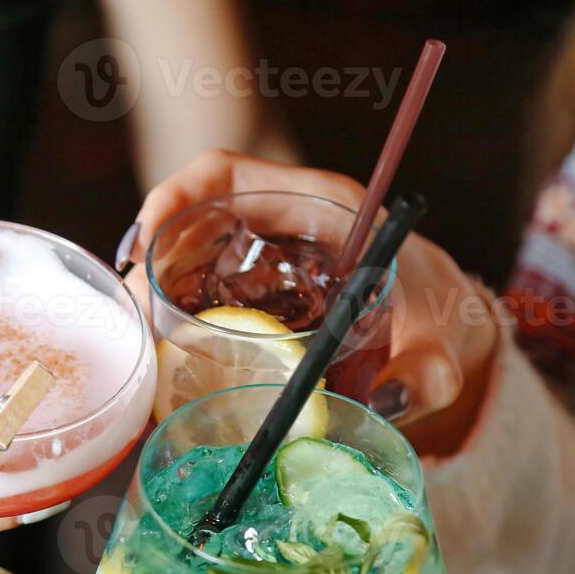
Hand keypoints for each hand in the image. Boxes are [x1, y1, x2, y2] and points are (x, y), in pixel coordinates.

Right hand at [124, 150, 500, 455]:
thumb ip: (426, 375)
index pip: (227, 173)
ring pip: (189, 246)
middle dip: (152, 254)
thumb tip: (391, 400)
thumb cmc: (439, 319)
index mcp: (325, 206)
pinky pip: (202, 279)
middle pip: (194, 211)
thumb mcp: (438, 349)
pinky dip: (176, 306)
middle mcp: (287, 216)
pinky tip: (164, 348)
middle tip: (130, 313)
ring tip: (140, 336)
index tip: (145, 242)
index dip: (175, 196)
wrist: (444, 324)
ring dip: (157, 283)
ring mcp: (267, 248)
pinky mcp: (257, 281)